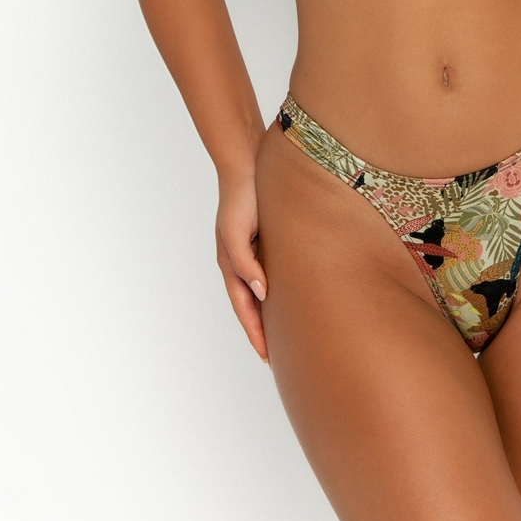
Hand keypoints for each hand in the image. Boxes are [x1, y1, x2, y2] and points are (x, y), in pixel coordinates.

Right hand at [215, 171, 268, 360]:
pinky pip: (270, 273)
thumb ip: (246, 263)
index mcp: (230, 263)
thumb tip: (261, 293)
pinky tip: (290, 296)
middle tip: (276, 357)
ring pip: (260, 292)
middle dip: (261, 331)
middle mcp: (240, 261)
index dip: (254, 332)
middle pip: (251, 305)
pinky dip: (277, 291)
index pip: (244, 307)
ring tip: (285, 334)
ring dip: (269, 313)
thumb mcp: (237, 231)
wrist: (248, 164)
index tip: (266, 356)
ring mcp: (252, 252)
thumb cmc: (240, 196)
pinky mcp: (265, 240)